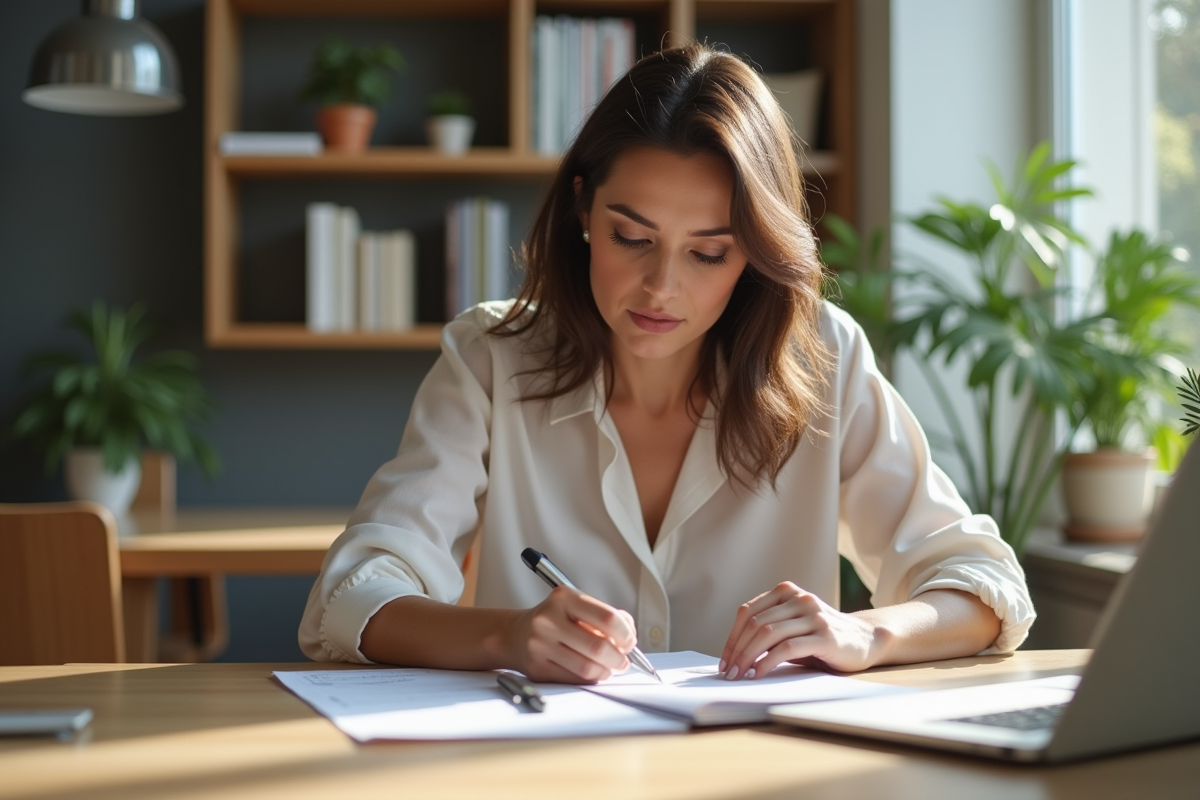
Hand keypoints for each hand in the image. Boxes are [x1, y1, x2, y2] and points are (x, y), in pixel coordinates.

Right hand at [507, 586, 635, 682]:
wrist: (516, 635)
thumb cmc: (555, 619)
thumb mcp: (576, 606)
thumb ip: (605, 616)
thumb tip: (629, 636)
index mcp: (563, 598)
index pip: (607, 617)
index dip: (625, 634)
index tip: (630, 642)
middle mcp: (548, 619)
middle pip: (599, 646)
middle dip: (619, 658)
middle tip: (624, 661)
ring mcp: (540, 645)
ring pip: (587, 667)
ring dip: (606, 671)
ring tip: (609, 668)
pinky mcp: (537, 668)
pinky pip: (574, 679)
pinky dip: (590, 678)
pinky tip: (592, 672)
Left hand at [719, 582, 879, 678]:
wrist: (865, 640)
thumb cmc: (821, 638)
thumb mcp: (792, 626)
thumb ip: (769, 630)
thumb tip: (735, 655)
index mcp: (786, 592)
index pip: (747, 612)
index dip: (732, 638)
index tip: (725, 660)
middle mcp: (799, 598)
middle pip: (755, 623)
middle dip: (737, 650)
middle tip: (729, 672)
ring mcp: (813, 614)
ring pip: (768, 633)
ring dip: (748, 657)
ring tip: (740, 675)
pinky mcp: (825, 635)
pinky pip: (787, 648)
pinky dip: (767, 662)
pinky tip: (759, 674)